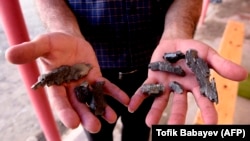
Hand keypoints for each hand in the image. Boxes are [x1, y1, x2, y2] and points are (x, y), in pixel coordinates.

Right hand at [5, 32, 129, 132]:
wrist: (69, 39)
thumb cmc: (54, 42)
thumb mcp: (43, 43)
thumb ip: (30, 50)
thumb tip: (10, 55)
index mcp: (55, 84)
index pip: (59, 101)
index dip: (65, 112)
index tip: (73, 123)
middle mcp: (69, 88)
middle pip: (78, 105)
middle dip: (86, 116)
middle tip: (96, 128)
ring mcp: (84, 84)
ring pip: (93, 99)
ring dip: (103, 109)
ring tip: (112, 118)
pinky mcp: (96, 77)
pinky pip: (106, 87)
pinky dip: (115, 94)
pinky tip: (125, 101)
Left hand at [129, 39, 247, 125]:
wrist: (176, 42)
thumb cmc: (193, 51)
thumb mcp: (209, 55)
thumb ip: (222, 65)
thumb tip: (244, 75)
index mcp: (196, 85)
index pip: (204, 101)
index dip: (208, 112)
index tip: (212, 124)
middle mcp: (180, 89)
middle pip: (179, 105)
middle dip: (177, 117)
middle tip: (173, 130)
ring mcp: (166, 85)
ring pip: (161, 101)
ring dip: (155, 112)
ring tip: (150, 123)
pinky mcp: (153, 78)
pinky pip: (145, 89)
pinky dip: (139, 98)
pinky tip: (132, 107)